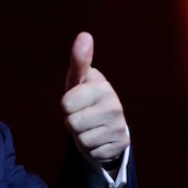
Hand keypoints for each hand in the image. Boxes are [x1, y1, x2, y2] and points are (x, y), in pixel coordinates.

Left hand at [61, 32, 128, 168]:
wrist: (106, 124)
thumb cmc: (85, 97)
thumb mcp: (78, 80)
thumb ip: (79, 60)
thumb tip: (84, 35)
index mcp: (102, 86)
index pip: (65, 103)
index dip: (66, 105)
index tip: (76, 101)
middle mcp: (115, 105)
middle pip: (72, 123)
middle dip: (72, 122)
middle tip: (82, 116)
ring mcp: (120, 126)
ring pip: (82, 139)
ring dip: (81, 136)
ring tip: (90, 127)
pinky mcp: (121, 144)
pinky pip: (92, 152)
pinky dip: (91, 148)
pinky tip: (99, 138)